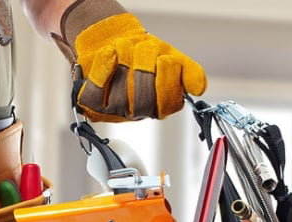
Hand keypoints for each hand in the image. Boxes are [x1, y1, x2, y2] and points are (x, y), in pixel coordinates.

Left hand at [53, 0, 206, 121]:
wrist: (116, 41)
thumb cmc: (144, 54)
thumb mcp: (173, 58)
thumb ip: (190, 73)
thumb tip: (199, 88)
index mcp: (161, 106)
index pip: (168, 103)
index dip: (167, 79)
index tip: (164, 59)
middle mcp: (138, 111)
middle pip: (144, 101)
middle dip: (145, 68)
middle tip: (144, 49)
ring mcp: (114, 109)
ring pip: (121, 95)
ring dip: (125, 61)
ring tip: (125, 47)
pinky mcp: (93, 102)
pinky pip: (96, 92)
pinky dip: (103, 69)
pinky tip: (110, 55)